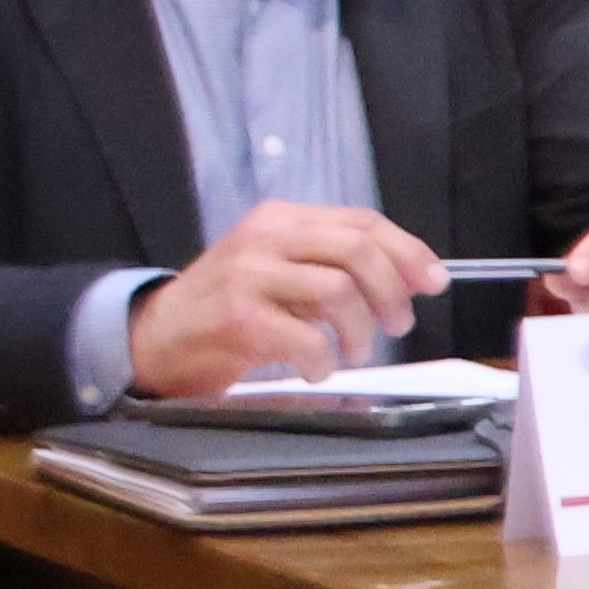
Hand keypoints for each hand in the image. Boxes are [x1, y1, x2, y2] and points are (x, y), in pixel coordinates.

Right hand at [126, 200, 445, 396]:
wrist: (153, 338)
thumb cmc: (227, 309)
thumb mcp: (281, 273)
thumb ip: (335, 267)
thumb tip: (413, 278)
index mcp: (283, 219)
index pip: (363, 222)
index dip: (408, 252)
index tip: (434, 282)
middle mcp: (266, 237)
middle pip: (357, 249)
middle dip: (392, 291)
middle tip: (398, 326)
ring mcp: (248, 274)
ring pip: (338, 290)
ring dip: (360, 330)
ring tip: (353, 352)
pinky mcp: (236, 317)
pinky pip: (305, 337)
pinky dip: (323, 360)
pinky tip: (315, 369)